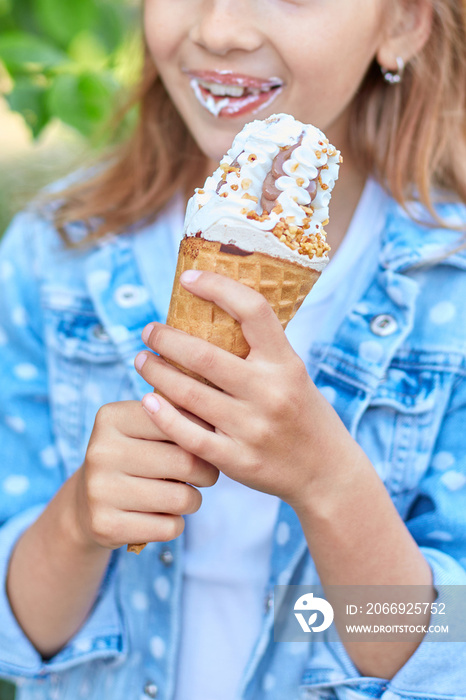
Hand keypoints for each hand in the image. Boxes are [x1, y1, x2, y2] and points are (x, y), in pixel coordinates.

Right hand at [73, 401, 218, 550]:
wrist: (86, 504)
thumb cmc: (134, 458)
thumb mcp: (145, 428)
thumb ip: (177, 416)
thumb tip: (215, 419)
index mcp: (112, 418)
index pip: (179, 423)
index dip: (203, 437)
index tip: (204, 445)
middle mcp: (101, 451)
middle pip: (186, 462)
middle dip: (207, 473)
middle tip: (205, 475)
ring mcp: (99, 490)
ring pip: (181, 499)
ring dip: (192, 501)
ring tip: (183, 496)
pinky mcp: (105, 525)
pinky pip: (169, 528)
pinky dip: (175, 525)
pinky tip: (162, 517)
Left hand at [135, 270, 360, 510]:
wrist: (326, 472)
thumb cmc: (302, 414)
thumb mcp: (292, 374)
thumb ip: (259, 351)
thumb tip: (209, 314)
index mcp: (286, 363)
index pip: (253, 310)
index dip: (217, 287)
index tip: (188, 279)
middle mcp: (271, 392)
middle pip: (204, 355)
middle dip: (166, 339)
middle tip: (149, 331)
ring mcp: (253, 428)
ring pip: (188, 393)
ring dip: (156, 372)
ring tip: (141, 360)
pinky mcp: (238, 460)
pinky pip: (188, 434)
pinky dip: (162, 414)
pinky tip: (148, 400)